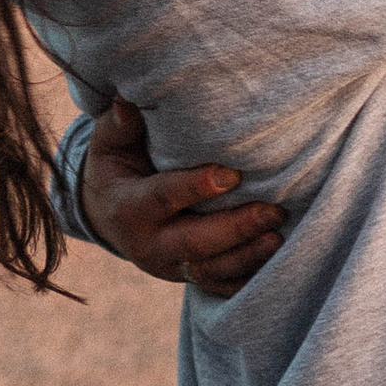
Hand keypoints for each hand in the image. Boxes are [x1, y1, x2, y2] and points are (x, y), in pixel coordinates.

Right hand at [79, 94, 283, 297]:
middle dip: (235, 229)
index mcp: (128, 208)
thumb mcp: (109, 144)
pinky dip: (248, 276)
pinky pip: (220, 286)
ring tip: (280, 237)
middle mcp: (148, 245)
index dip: (196, 188)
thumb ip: (120, 125)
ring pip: (210, 271)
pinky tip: (278, 258)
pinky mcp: (187, 278)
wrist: (105, 215)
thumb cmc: (115, 167)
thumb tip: (126, 99)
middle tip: (273, 212)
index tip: (233, 174)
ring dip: (247, 256)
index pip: (163, 199)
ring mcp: (169, 267)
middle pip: (194, 243)